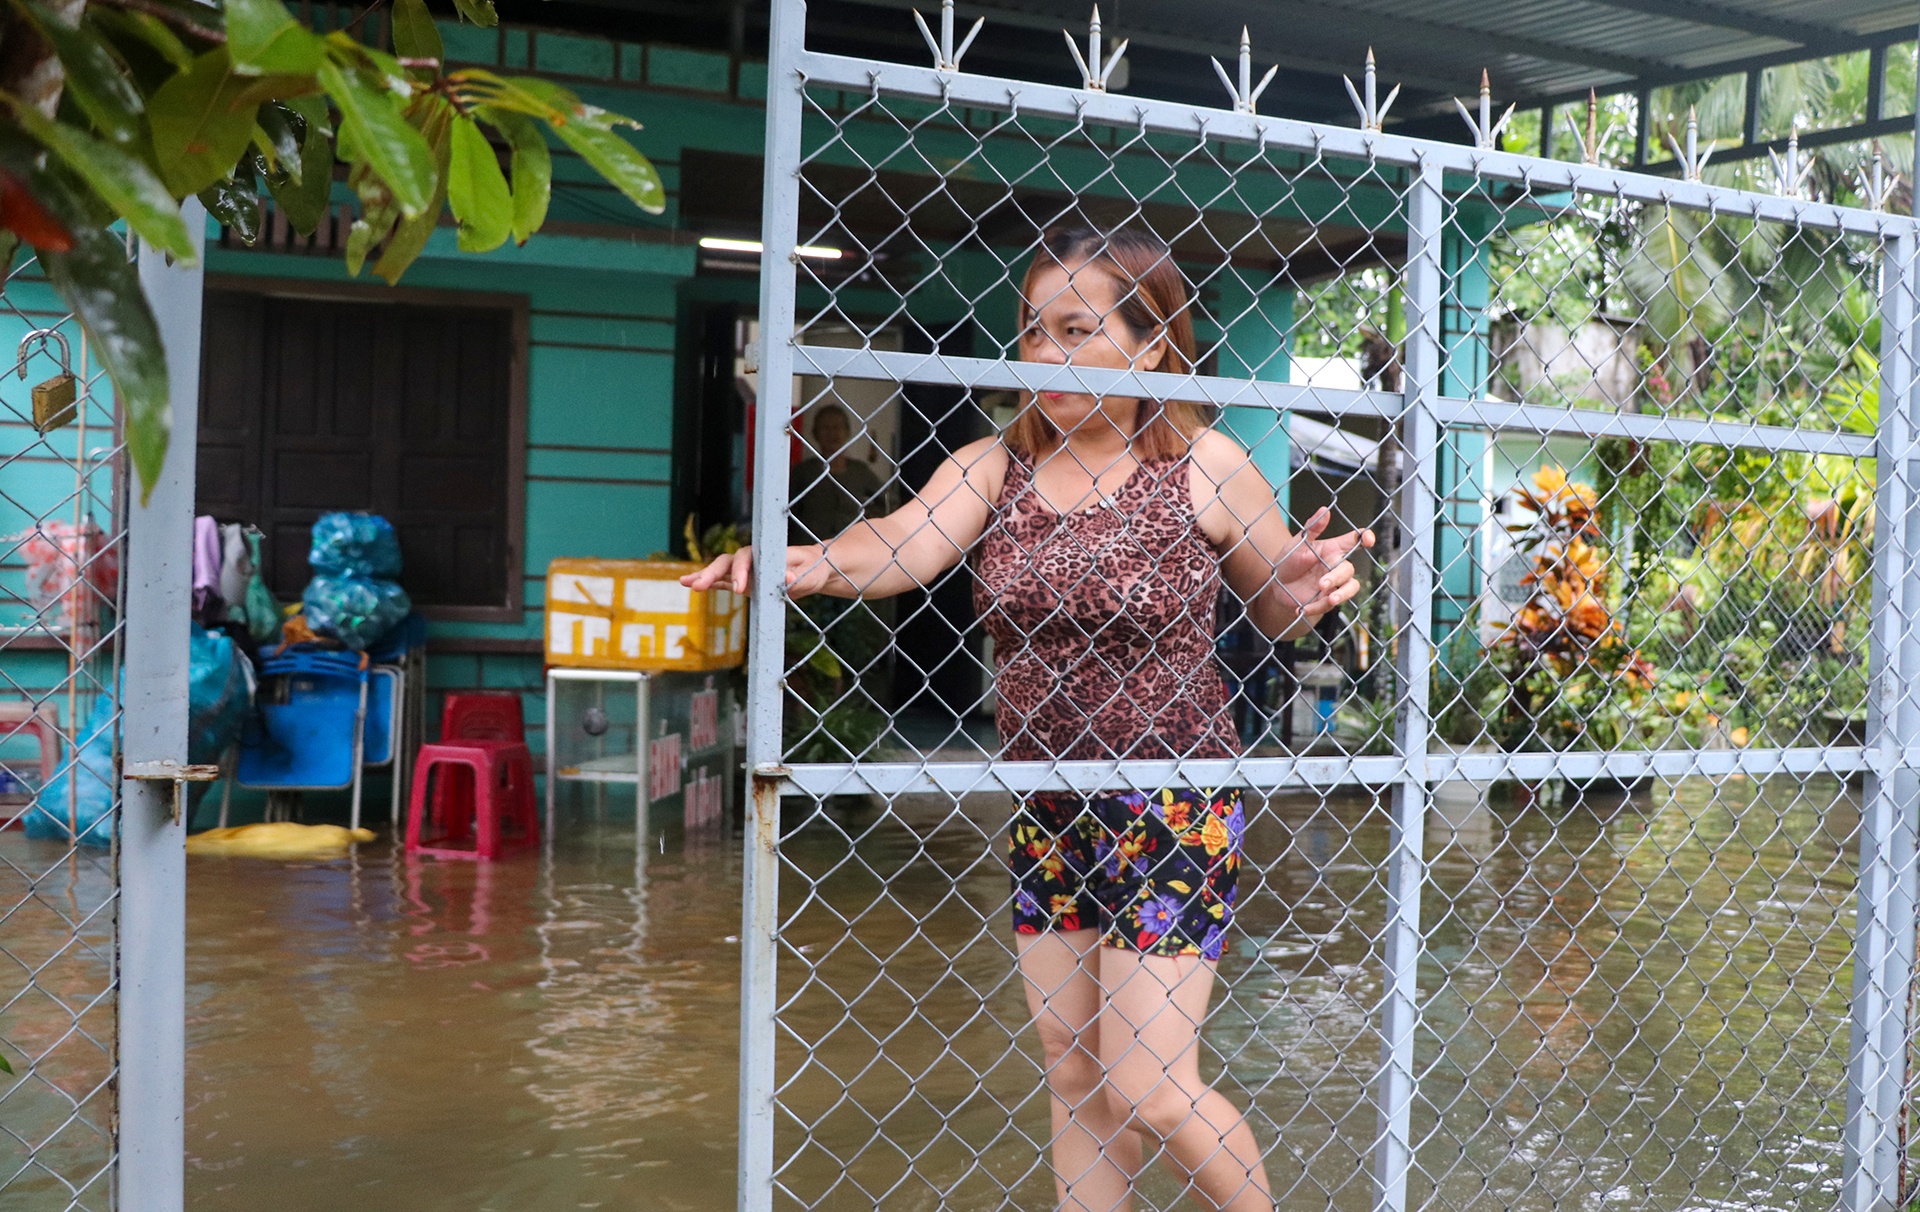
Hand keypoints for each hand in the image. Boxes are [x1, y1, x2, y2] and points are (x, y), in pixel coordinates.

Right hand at [679, 544, 834, 597]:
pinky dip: (708, 583)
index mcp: (767, 553)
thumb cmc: (813, 569)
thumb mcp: (811, 575)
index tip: (739, 588)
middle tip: (699, 586)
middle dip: (712, 573)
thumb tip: (788, 580)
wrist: (813, 570)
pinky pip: (722, 581)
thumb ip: (799, 578)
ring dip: (703, 576)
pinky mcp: (744, 582)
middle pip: (728, 562)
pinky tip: (688, 584)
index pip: (748, 558)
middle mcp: (753, 559)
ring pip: (721, 570)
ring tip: (685, 582)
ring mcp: (746, 570)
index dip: (741, 571)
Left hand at [1273, 507, 1374, 637]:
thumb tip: (1324, 510)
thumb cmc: (1288, 560)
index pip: (1354, 541)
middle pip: (1348, 570)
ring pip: (1350, 588)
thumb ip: (1311, 528)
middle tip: (1322, 584)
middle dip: (1337, 577)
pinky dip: (1315, 608)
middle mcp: (1336, 566)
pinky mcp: (1326, 600)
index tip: (1367, 540)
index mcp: (1332, 549)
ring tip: (1329, 599)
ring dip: (1341, 594)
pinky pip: (1328, 605)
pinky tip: (1301, 609)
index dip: (1365, 538)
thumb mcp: (1296, 543)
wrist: (1275, 585)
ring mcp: (1333, 584)